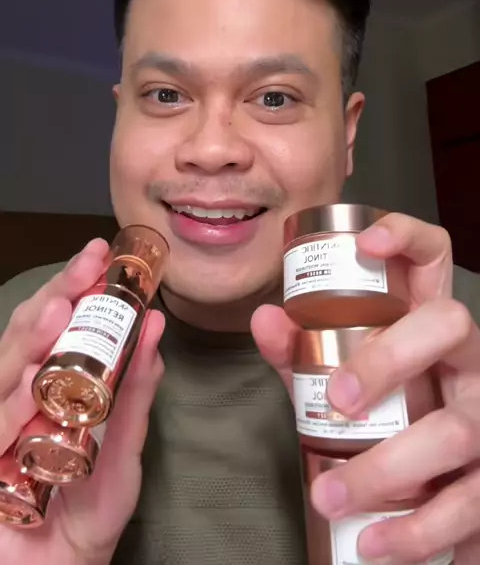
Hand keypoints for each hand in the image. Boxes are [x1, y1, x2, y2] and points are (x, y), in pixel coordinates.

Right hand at [0, 239, 164, 564]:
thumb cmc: (88, 512)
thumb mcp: (123, 446)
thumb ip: (136, 391)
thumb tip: (156, 327)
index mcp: (46, 386)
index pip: (54, 325)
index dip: (74, 286)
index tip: (101, 253)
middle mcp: (13, 398)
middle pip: (25, 336)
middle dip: (55, 296)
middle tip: (87, 266)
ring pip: (2, 371)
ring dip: (32, 337)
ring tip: (64, 306)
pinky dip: (10, 405)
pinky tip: (31, 381)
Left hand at [252, 213, 479, 564]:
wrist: (439, 486)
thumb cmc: (386, 414)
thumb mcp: (341, 378)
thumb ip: (303, 351)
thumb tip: (266, 319)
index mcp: (428, 324)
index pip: (432, 257)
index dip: (407, 236)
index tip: (365, 240)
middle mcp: (466, 359)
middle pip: (449, 324)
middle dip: (389, 356)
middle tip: (337, 400)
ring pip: (458, 428)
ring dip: (389, 468)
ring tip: (333, 497)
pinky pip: (468, 504)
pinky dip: (417, 531)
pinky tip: (375, 544)